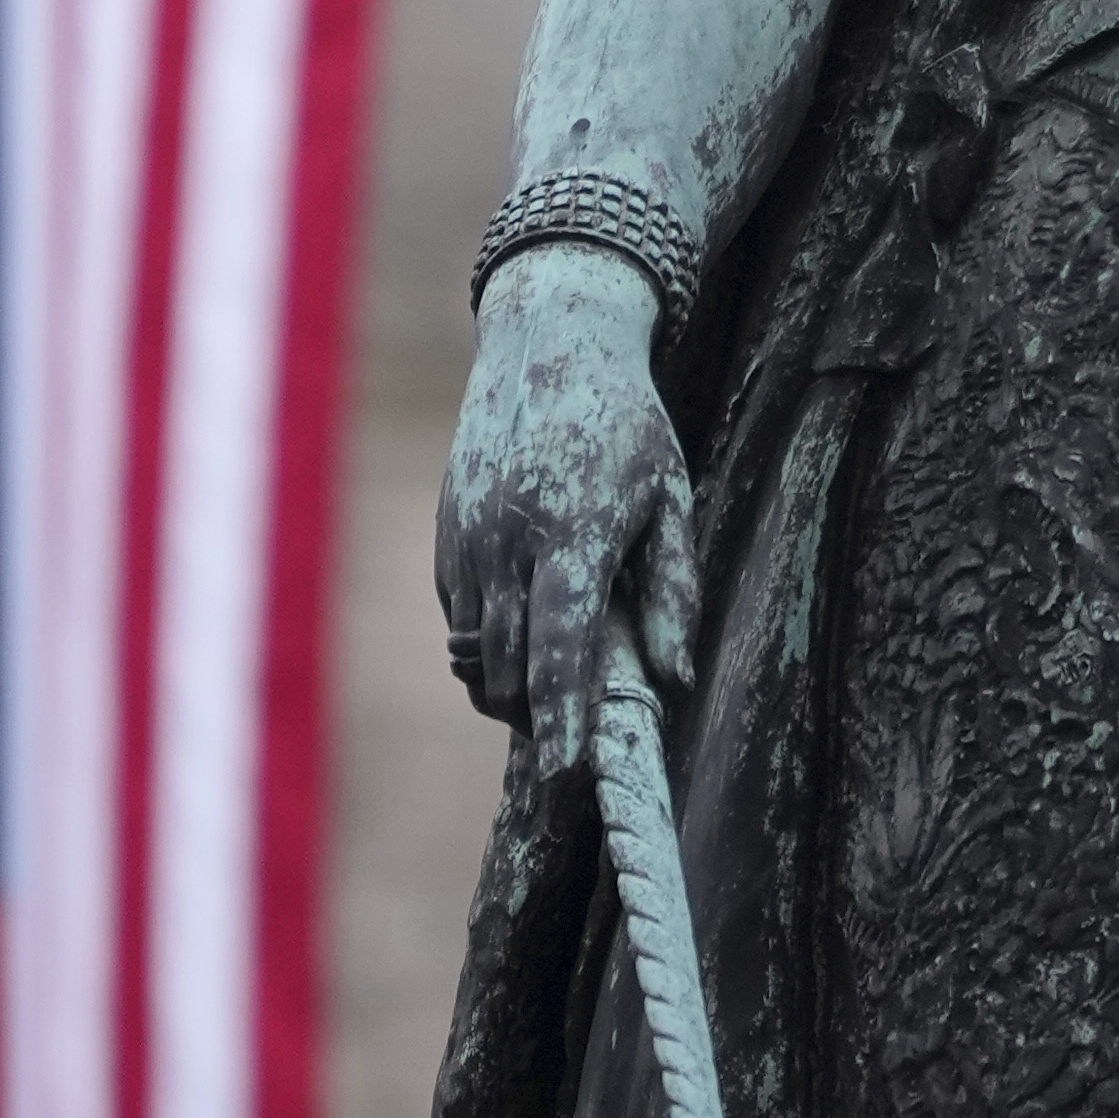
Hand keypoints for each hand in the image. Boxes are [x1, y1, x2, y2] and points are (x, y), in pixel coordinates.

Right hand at [436, 249, 698, 777]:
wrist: (548, 342)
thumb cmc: (624, 424)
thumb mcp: (668, 498)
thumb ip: (671, 592)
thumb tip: (672, 679)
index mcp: (572, 534)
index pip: (560, 650)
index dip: (563, 720)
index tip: (570, 775)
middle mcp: (508, 542)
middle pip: (509, 671)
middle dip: (540, 716)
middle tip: (585, 728)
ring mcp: (467, 538)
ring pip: (477, 654)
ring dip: (513, 685)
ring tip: (559, 679)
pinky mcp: (446, 535)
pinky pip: (462, 618)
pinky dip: (492, 642)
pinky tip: (530, 618)